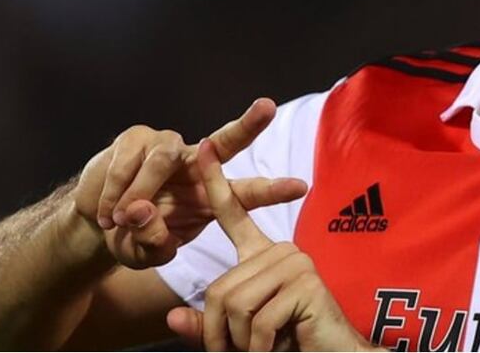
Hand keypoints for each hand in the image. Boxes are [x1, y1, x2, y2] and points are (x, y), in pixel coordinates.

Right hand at [72, 98, 307, 269]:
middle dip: (248, 124)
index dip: (272, 190)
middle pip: (227, 141)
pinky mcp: (136, 138)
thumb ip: (150, 242)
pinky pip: (129, 162)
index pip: (246, 192)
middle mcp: (196, 165)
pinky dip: (113, 193)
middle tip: (268, 107)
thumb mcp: (143, 252)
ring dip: (140, 192)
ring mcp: (166, 147)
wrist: (95, 220)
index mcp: (208, 196)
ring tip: (119, 221)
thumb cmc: (133, 235)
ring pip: (164, 159)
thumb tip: (141, 213)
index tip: (301, 188)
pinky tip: (105, 214)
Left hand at [166, 139, 375, 351]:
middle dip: (220, 334)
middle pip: (220, 290)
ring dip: (241, 343)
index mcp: (263, 255)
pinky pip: (258, 321)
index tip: (204, 146)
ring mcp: (295, 263)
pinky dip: (259, 348)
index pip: (233, 213)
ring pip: (235, 305)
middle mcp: (281, 250)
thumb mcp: (239, 336)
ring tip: (262, 351)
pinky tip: (276, 351)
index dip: (215, 182)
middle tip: (241, 352)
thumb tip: (174, 319)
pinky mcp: (305, 282)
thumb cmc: (288, 345)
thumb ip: (207, 326)